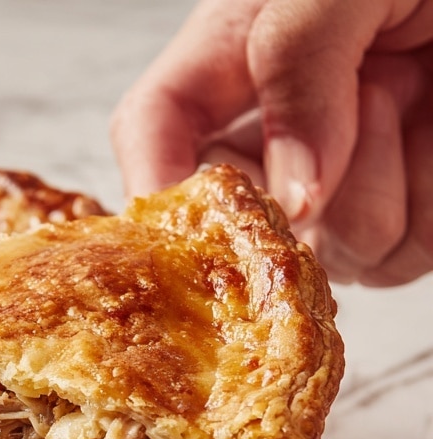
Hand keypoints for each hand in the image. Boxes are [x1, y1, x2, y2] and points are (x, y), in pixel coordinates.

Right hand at [110, 0, 432, 286]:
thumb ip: (296, 64)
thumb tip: (291, 194)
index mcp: (231, 62)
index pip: (150, 136)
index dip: (156, 188)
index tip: (195, 225)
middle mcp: (274, 135)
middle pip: (236, 227)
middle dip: (299, 191)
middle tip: (368, 94)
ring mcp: (337, 187)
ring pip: (325, 255)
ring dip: (382, 184)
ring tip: (414, 90)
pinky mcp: (403, 217)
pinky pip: (400, 259)